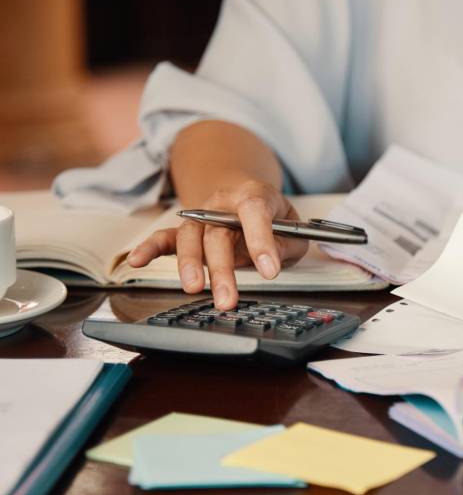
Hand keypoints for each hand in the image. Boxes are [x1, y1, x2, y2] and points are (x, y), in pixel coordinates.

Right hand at [126, 180, 307, 308]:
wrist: (249, 199)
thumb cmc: (274, 218)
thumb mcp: (294, 230)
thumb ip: (286, 244)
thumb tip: (270, 261)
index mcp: (254, 195)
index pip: (255, 212)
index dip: (261, 240)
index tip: (269, 270)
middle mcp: (222, 204)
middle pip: (217, 232)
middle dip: (222, 268)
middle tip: (228, 298)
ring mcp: (201, 217)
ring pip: (190, 238)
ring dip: (190, 265)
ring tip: (194, 289)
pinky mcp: (187, 231)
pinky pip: (164, 238)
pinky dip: (149, 248)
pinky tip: (136, 260)